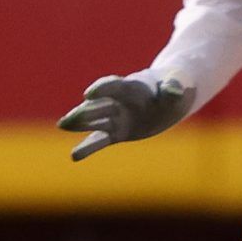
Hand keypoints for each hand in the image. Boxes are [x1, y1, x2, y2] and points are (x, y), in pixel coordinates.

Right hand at [57, 69, 193, 158]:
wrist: (171, 92)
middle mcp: (120, 101)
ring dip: (79, 124)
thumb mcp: (179, 83)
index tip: (88, 94)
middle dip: (85, 113)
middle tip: (68, 120)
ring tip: (62, 126)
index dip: (101, 89)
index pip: (114, 86)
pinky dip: (88, 148)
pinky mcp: (118, 132)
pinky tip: (74, 157)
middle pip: (99, 106)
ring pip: (95, 121)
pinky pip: (101, 140)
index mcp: (133, 86)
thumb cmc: (176, 83)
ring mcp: (117, 116)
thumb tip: (174, 91)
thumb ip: (174, 87)